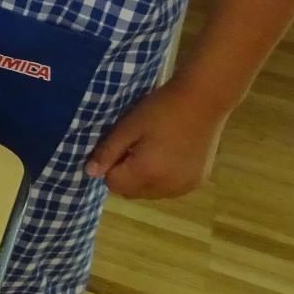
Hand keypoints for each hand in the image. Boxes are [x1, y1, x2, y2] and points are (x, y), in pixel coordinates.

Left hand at [85, 82, 230, 198]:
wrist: (203, 101)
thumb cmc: (160, 110)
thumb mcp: (128, 127)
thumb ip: (107, 152)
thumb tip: (90, 173)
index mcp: (147, 173)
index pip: (113, 185)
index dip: (111, 166)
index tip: (121, 146)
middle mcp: (167, 188)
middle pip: (131, 193)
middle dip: (126, 175)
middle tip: (135, 147)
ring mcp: (185, 187)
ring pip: (150, 193)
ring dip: (144, 179)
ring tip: (154, 150)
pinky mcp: (198, 182)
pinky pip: (169, 189)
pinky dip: (163, 178)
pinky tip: (170, 156)